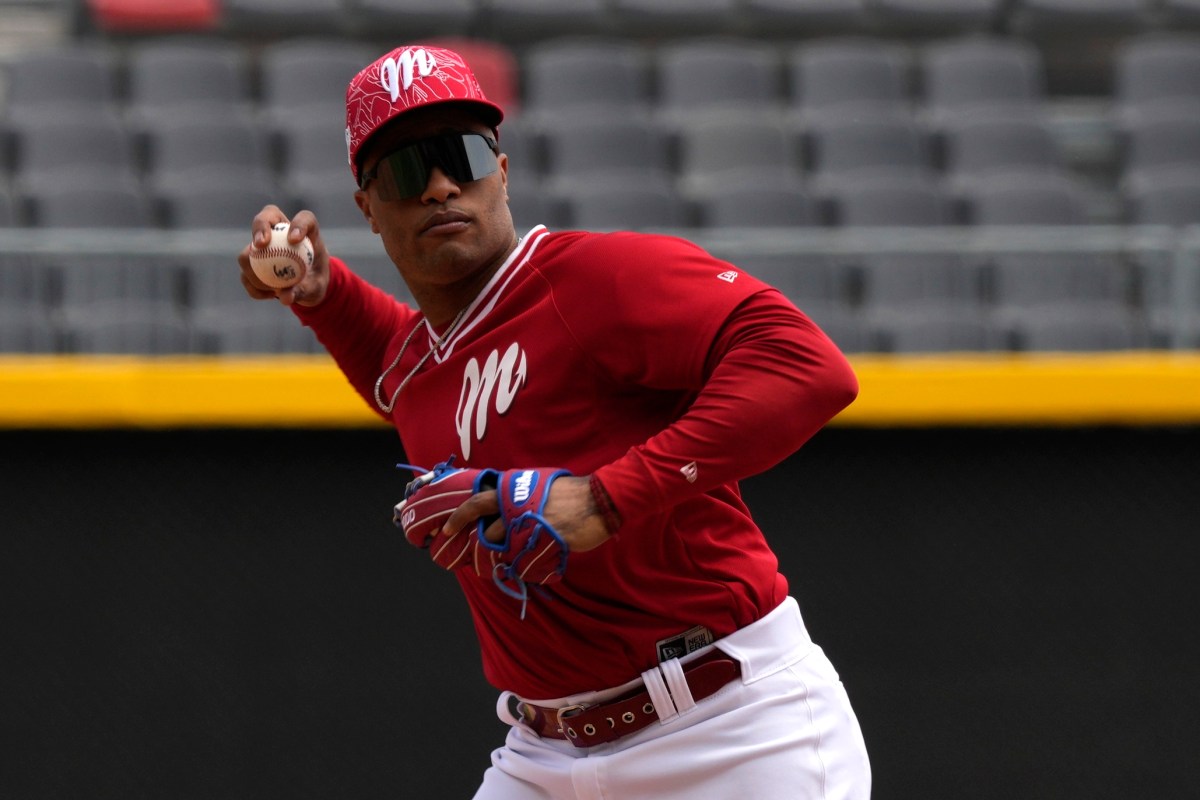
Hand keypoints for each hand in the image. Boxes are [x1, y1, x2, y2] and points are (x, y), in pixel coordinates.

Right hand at [237, 205, 331, 306]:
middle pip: (265, 218)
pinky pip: (245, 273)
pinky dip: (254, 286)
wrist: (307, 286)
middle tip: (261, 245)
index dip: (298, 224)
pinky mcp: (252, 261)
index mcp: (305, 230)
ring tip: (272, 289)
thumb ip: (303, 290)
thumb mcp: (316, 288)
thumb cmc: (316, 280)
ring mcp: (263, 244)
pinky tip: (270, 295)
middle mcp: (281, 231)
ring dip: (252, 270)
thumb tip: (285, 297)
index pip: (304, 219)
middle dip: (259, 229)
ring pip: (248, 249)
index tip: (294, 240)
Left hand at [446, 475, 612, 553]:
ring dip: (510, 553)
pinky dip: (527, 563)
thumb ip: (518, 494)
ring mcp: (528, 528)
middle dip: (481, 543)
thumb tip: (502, 506)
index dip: (459, 517)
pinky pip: (524, 561)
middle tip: (471, 549)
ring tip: (523, 550)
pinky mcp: (542, 545)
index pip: (476, 504)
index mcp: (512, 490)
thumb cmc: (571, 491)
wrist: (598, 501)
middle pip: (487, 533)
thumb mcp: (538, 483)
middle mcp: (516, 508)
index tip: (447, 529)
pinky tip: (538, 556)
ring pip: (505, 549)